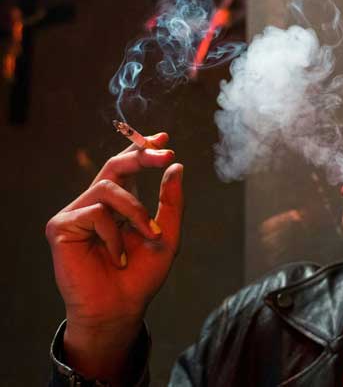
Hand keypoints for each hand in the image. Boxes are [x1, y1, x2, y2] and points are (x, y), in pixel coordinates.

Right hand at [45, 133, 183, 379]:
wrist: (122, 307)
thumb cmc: (142, 275)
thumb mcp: (167, 234)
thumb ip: (171, 202)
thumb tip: (177, 167)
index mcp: (117, 205)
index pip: (126, 168)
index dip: (141, 150)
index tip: (164, 139)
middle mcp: (94, 204)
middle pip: (114, 166)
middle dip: (143, 157)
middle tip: (166, 155)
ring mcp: (75, 214)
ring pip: (109, 189)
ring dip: (138, 213)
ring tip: (150, 238)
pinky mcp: (60, 226)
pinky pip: (95, 214)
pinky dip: (115, 236)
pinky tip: (117, 258)